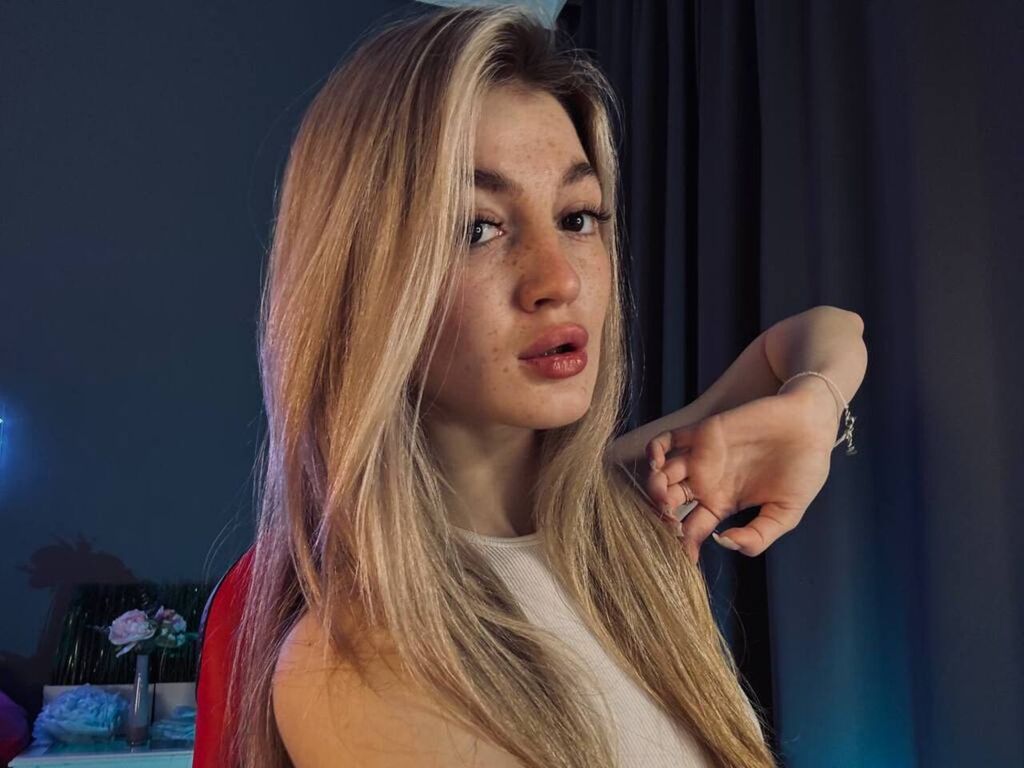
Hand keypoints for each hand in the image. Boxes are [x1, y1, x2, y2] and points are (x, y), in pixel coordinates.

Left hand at [643, 387, 839, 563]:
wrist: (811, 425)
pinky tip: (657, 463)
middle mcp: (706, 482)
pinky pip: (667, 440)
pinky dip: (654, 451)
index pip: (692, 528)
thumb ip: (759, 535)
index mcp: (722, 503)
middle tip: (668, 521)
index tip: (681, 557)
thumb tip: (727, 544)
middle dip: (662, 515)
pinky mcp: (702, 432)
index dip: (683, 543)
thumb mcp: (787, 512)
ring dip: (655, 486)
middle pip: (669, 502)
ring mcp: (701, 457)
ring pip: (663, 474)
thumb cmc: (804, 469)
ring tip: (663, 495)